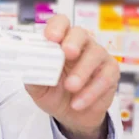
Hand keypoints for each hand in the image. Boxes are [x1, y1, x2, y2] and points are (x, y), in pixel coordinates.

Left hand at [25, 15, 119, 138]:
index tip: (51, 37)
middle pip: (79, 33)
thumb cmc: (53, 92)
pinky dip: (91, 91)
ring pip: (95, 53)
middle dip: (73, 42)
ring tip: (70, 87)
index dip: (56, 27)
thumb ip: (33, 76)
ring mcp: (97, 56)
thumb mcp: (38, 87)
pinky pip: (105, 76)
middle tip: (67, 53)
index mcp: (60, 41)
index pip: (60, 23)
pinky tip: (78, 102)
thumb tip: (28, 68)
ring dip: (81, 71)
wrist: (70, 115)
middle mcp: (80, 44)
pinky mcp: (110, 71)